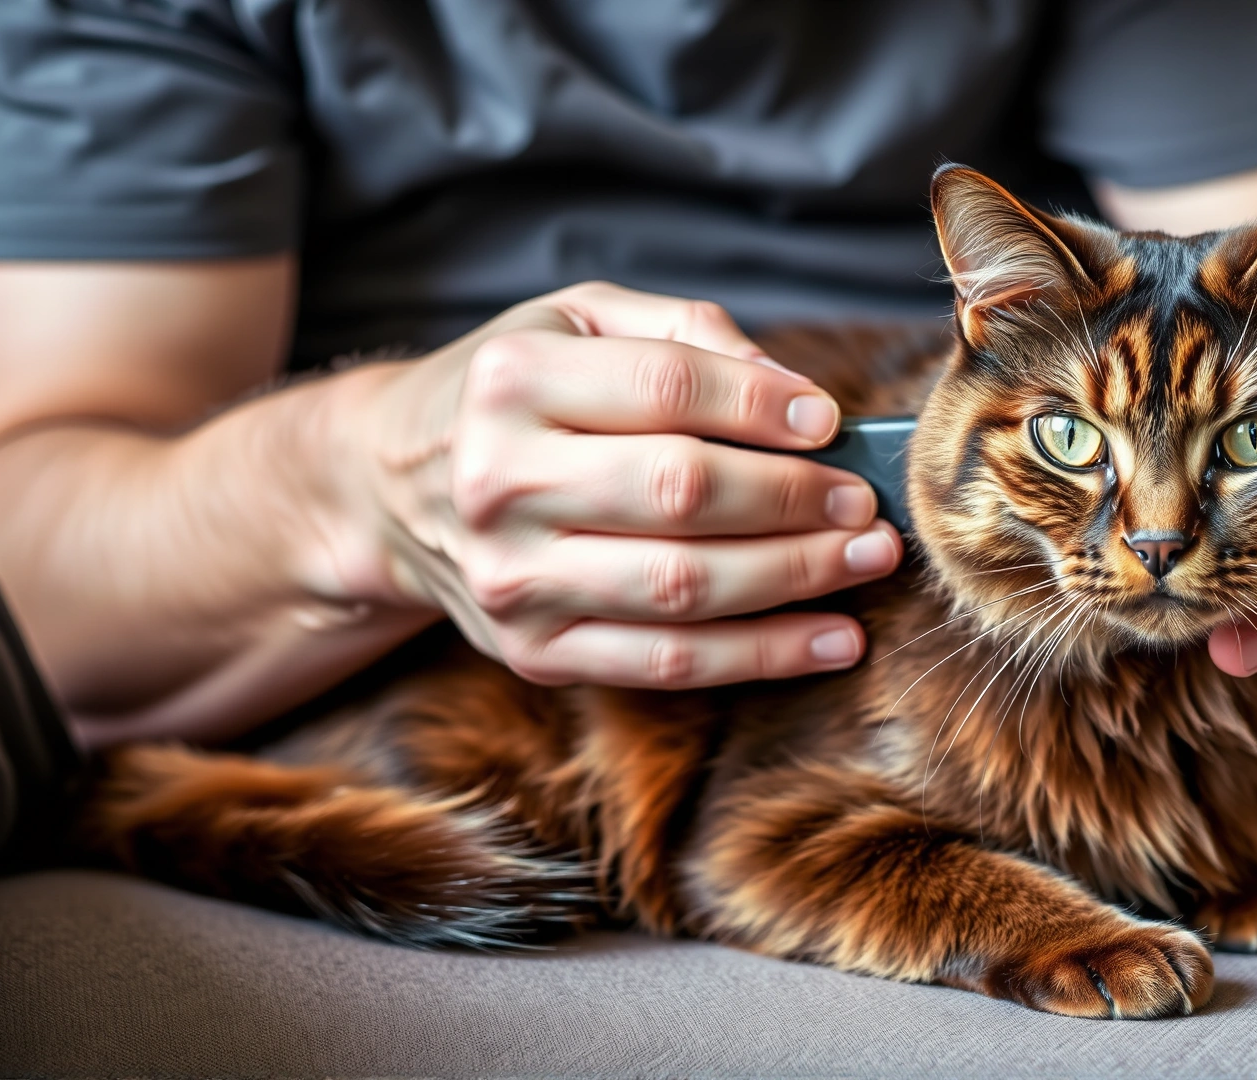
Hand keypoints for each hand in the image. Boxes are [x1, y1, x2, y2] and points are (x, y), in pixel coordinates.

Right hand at [333, 282, 902, 688]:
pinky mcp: (533, 653)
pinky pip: (667, 663)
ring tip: (868, 559)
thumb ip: (684, 332)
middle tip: (866, 501)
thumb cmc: (510, 393)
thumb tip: (794, 390)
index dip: (763, 405)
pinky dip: (765, 656)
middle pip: (682, 492)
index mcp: (512, 380)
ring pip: (683, 588)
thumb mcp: (573, 321)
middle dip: (797, 498)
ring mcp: (513, 579)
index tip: (828, 420)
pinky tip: (835, 638)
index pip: (667, 388)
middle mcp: (501, 481)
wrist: (388, 486)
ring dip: (797, 577)